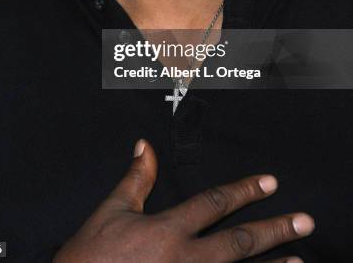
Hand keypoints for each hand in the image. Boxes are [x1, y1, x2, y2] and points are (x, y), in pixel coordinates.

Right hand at [53, 139, 313, 262]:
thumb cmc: (91, 254)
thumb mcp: (112, 209)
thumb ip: (136, 177)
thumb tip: (145, 144)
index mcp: (167, 229)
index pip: (213, 203)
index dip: (244, 190)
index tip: (269, 182)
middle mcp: (183, 259)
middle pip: (237, 241)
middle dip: (273, 229)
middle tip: (304, 221)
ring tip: (300, 260)